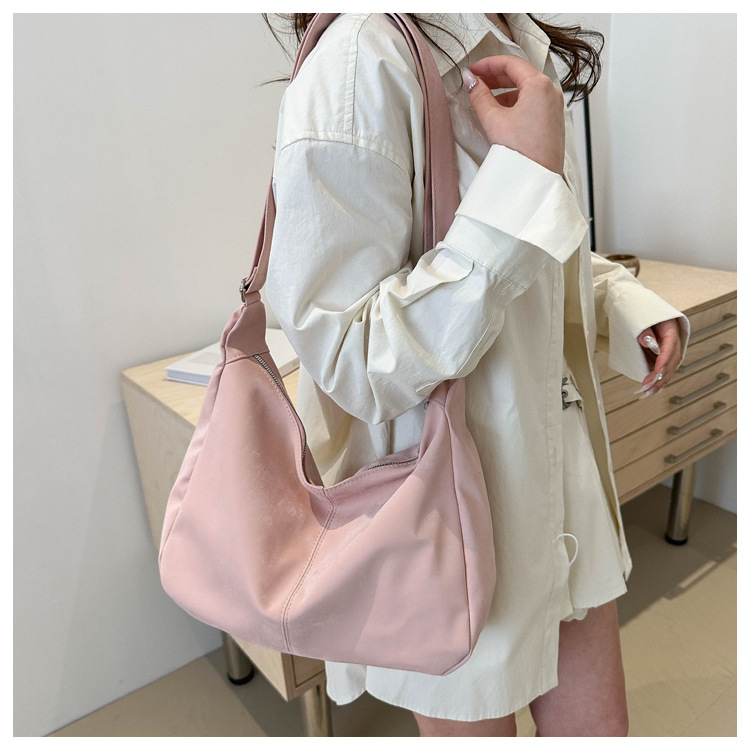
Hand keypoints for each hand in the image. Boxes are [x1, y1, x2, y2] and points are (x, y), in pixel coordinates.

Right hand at [462, 55, 565, 174]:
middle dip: (496, 77)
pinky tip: (501, 113)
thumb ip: (479, 95)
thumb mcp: (493, 120)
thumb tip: (470, 80)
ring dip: (505, 91)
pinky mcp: (552, 120)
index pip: (511, 63)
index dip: (488, 64)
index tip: (474, 70)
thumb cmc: (522, 153)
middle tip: (477, 82)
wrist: (537, 178)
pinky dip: (516, 102)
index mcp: (539, 85)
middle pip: (520, 74)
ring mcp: (554, 106)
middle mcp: (551, 91)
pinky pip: (533, 102)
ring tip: (486, 101)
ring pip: (526, 89)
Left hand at [634, 318, 682, 397]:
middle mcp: (674, 341)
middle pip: (672, 362)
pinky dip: (659, 379)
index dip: (663, 362)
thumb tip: (647, 342)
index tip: (655, 373)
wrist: (642, 310)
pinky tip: (652, 388)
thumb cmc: (642, 312)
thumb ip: (644, 330)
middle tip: (647, 387)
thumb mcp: (641, 318)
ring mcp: (670, 349)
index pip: (670, 348)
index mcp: (671, 330)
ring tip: (648, 392)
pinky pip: (664, 368)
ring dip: (660, 382)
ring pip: (669, 368)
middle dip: (660, 377)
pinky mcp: (663, 355)